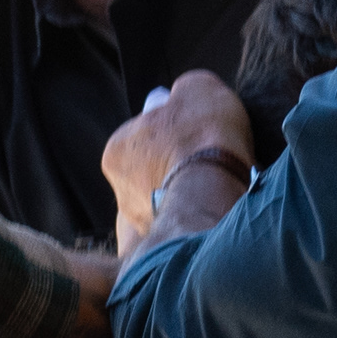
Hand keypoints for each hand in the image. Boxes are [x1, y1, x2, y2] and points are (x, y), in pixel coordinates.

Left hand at [104, 72, 255, 258]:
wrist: (215, 194)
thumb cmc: (202, 137)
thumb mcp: (198, 88)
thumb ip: (186, 90)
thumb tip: (187, 96)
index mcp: (117, 149)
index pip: (146, 136)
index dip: (175, 133)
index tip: (198, 134)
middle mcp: (120, 191)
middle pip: (154, 174)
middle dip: (177, 169)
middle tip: (209, 164)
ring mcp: (141, 224)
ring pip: (167, 205)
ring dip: (188, 199)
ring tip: (219, 192)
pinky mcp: (164, 249)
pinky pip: (182, 232)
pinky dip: (197, 223)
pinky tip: (218, 215)